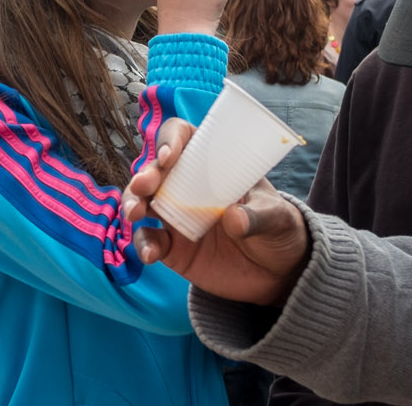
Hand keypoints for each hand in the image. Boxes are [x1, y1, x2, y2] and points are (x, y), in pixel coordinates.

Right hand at [122, 118, 308, 305]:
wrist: (278, 273)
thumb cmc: (279, 229)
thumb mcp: (279, 217)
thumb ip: (260, 216)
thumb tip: (233, 219)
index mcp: (212, 165)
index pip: (184, 138)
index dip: (171, 140)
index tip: (170, 156)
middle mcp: (188, 186)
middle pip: (155, 169)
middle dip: (144, 174)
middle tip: (146, 185)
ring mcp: (176, 216)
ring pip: (142, 202)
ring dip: (132, 203)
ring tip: (134, 214)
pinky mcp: (172, 247)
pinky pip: (148, 240)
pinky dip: (144, 245)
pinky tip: (150, 254)